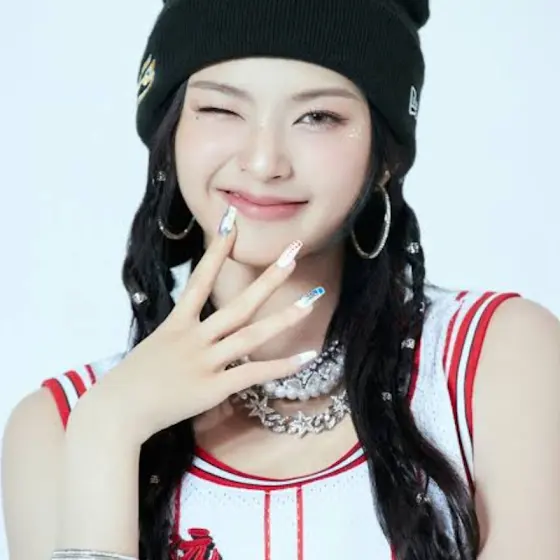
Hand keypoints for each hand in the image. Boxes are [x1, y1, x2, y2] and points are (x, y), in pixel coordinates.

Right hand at [78, 207, 322, 445]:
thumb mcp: (156, 346)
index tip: (232, 222)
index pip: (200, 278)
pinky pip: (252, 374)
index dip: (218, 250)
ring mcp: (203, 362)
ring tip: (312, 299)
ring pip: (250, 335)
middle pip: (238, 303)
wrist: (115, 411)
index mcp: (177, 323)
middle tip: (293, 252)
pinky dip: (280, 366)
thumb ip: (181, 335)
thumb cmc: (134, 379)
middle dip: (268, 277)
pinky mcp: (211, 388)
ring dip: (284, 317)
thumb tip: (198, 330)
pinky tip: (306, 356)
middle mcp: (193, 337)